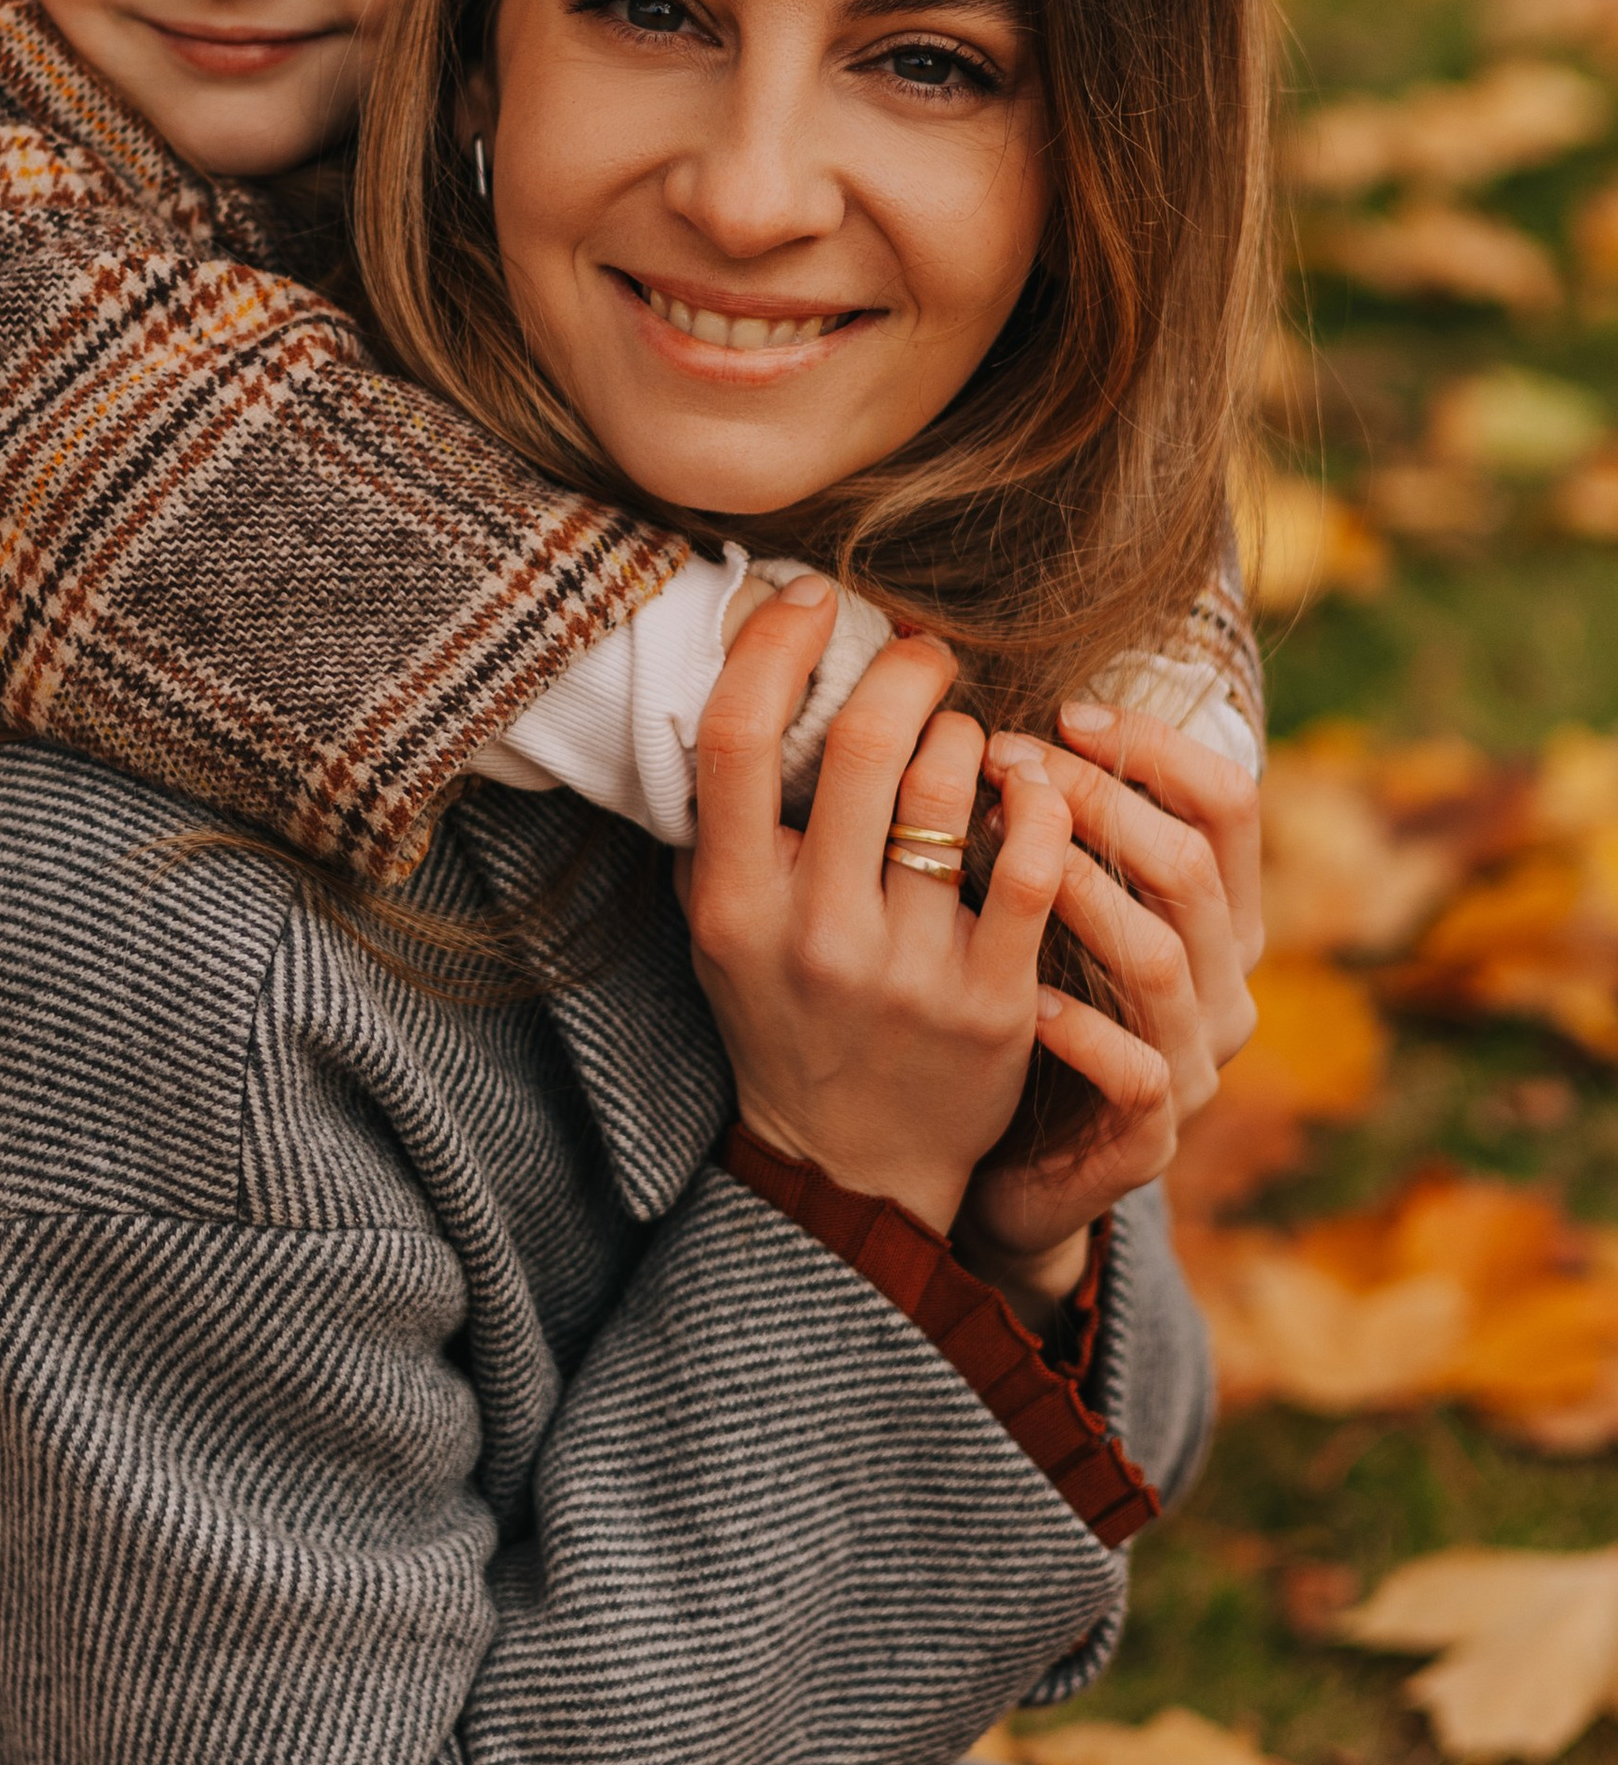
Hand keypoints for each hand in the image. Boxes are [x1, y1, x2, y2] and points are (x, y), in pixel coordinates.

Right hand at [678, 574, 1076, 1236]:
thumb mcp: (722, 930)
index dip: (773, 645)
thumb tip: (745, 673)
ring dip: (970, 736)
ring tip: (970, 742)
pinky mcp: (992, 1001)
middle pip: (861, 745)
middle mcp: (811, 935)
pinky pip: (1032, 865)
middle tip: (926, 658)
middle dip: (906, 671)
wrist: (849, 1163)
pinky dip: (1042, 803)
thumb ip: (726, 826)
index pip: (735, 740)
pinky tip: (1036, 786)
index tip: (812, 601)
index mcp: (732, 907)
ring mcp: (905, 972)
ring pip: (952, 791)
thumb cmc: (786, 1016)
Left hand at [956, 699, 1262, 1309]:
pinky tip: (1019, 998)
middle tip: (1006, 764)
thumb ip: (1058, 829)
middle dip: (1098, 802)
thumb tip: (1004, 712)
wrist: (1014, 1169)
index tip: (1064, 713)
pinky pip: (1135, 1070)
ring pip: (1164, 956)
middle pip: (1189, 866)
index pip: (1229, 801)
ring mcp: (1195, 1063)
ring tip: (1004, 849)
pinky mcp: (1152, 1136)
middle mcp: (1225, 983)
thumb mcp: (1050, 910)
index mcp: (1220, 915)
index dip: (1156, 746)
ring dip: (1082, 891)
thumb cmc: (1027, 1011)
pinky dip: (1079, 1030)